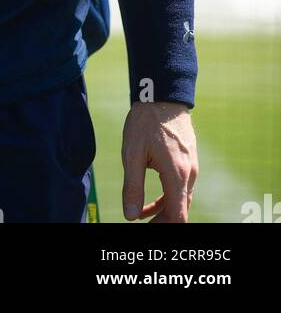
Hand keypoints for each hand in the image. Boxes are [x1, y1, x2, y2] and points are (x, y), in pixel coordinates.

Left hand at [121, 100, 197, 221]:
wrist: (162, 94)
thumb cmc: (146, 121)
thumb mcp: (132, 153)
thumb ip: (132, 186)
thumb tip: (131, 215)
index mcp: (177, 174)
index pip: (178, 216)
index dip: (164, 227)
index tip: (148, 229)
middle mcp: (189, 174)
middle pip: (181, 210)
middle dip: (163, 221)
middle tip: (143, 224)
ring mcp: (192, 166)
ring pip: (181, 198)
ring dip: (164, 209)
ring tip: (142, 213)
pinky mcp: (188, 160)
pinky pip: (181, 185)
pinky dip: (167, 195)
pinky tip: (150, 196)